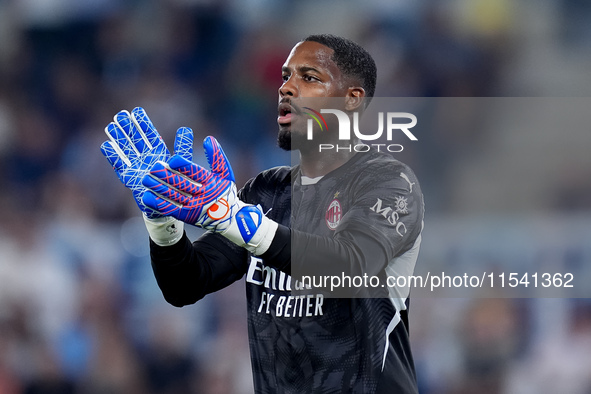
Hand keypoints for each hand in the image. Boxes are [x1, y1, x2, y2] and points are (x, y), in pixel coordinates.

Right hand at [100, 107, 192, 218]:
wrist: (168, 206)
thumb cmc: (176, 185)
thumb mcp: (182, 164)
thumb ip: (183, 147)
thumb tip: (186, 128)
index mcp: (160, 153)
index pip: (150, 135)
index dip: (143, 124)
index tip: (136, 111)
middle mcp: (147, 158)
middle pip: (135, 140)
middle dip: (128, 128)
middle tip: (120, 115)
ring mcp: (137, 167)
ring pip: (126, 150)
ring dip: (118, 139)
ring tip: (110, 126)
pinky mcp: (130, 178)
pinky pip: (120, 166)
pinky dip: (113, 157)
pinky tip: (106, 145)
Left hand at [142, 137, 277, 253]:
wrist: (228, 217)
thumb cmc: (224, 191)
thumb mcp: (225, 173)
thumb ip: (217, 156)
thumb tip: (208, 139)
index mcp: (212, 183)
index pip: (196, 173)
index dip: (183, 166)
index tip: (171, 159)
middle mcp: (203, 195)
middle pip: (182, 184)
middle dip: (166, 175)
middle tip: (153, 167)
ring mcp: (194, 207)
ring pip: (173, 196)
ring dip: (158, 188)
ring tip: (145, 179)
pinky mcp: (186, 216)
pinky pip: (170, 209)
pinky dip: (158, 203)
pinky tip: (147, 196)